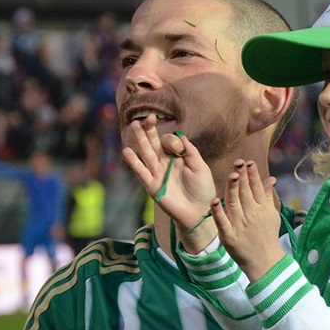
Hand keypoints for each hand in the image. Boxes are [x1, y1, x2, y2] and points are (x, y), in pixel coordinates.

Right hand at [122, 119, 216, 234]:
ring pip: (146, 153)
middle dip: (150, 129)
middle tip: (147, 117)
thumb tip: (181, 136)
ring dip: (140, 139)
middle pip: (154, 142)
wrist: (199, 212)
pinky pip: (141, 172)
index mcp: (177, 156)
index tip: (179, 151)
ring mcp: (157, 173)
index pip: (169, 141)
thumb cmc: (202, 190)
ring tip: (133, 125)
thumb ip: (191, 152)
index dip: (172, 141)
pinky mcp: (152, 185)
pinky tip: (127, 151)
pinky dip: (134, 162)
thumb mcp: (201, 168)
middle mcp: (165, 162)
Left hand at [212, 160, 284, 281]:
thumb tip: (270, 178)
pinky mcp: (229, 236)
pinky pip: (222, 222)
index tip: (248, 162)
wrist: (264, 261)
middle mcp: (251, 215)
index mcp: (261, 209)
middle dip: (242, 177)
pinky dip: (218, 212)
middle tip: (238, 163)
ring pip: (234, 203)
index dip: (252, 175)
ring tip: (232, 175)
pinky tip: (214, 200)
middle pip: (245, 193)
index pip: (256, 188)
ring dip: (232, 189)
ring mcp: (239, 226)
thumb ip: (267, 196)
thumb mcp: (271, 215)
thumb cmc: (267, 236)